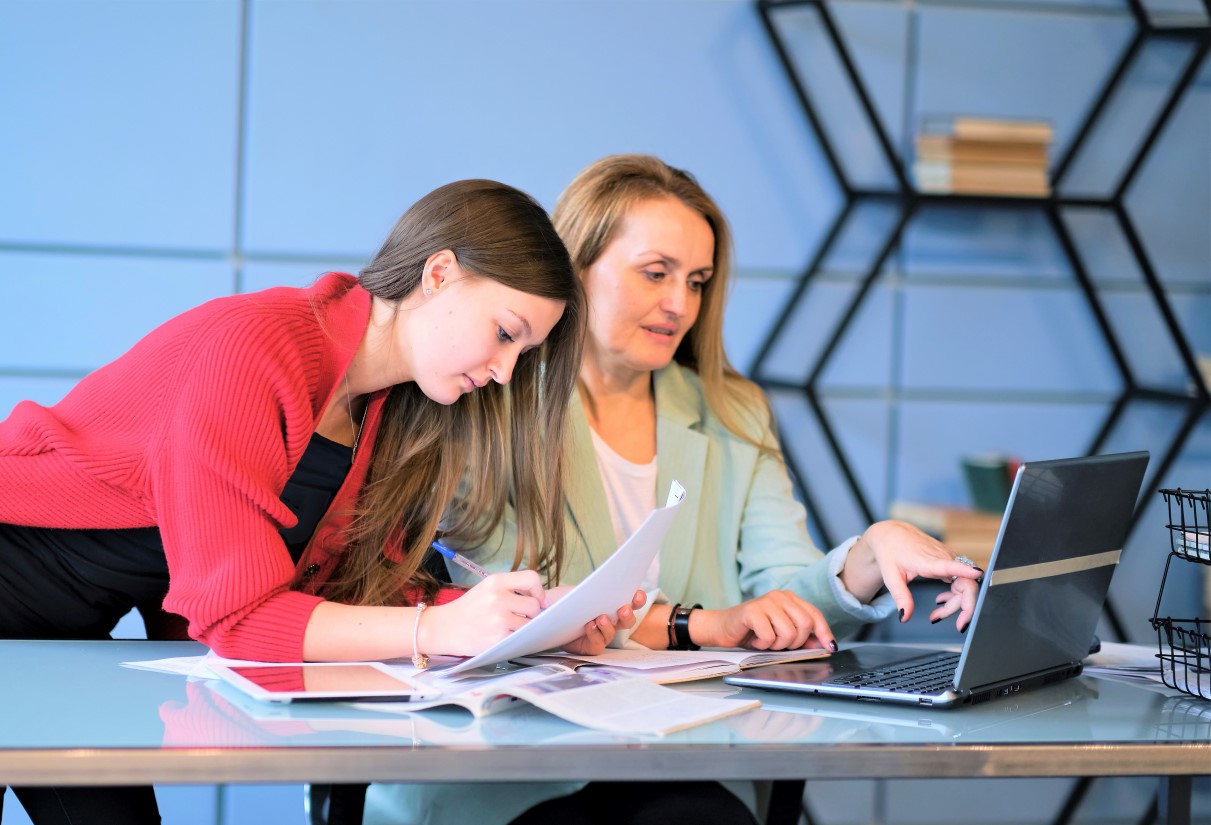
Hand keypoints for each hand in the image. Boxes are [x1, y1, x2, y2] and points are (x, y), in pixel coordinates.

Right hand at [420, 570, 545, 656]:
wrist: (444, 628)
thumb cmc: (469, 609)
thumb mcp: (487, 589)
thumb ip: (512, 589)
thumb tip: (543, 600)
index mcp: (495, 582)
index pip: (531, 579)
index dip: (539, 591)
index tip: (538, 599)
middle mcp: (498, 598)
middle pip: (534, 605)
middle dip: (532, 613)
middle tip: (521, 617)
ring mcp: (498, 620)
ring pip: (529, 624)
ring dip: (524, 628)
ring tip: (510, 628)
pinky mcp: (497, 639)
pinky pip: (520, 639)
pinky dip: (517, 640)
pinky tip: (505, 637)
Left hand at [559, 589, 646, 655]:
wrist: (541, 613)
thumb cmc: (561, 599)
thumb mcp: (574, 589)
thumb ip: (587, 588)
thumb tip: (598, 583)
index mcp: (611, 603)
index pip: (631, 601)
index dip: (637, 599)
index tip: (637, 595)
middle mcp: (610, 620)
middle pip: (627, 619)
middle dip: (628, 614)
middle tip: (623, 608)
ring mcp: (601, 634)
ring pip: (613, 633)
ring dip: (609, 626)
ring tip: (600, 618)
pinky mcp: (590, 646)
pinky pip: (598, 645)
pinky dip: (595, 635)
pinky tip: (589, 626)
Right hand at [691, 591, 835, 650]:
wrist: (721, 628)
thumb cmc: (752, 632)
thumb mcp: (780, 635)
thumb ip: (802, 637)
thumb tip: (824, 644)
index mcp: (789, 598)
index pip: (814, 614)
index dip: (824, 632)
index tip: (830, 647)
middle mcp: (779, 596)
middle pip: (804, 624)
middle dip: (796, 642)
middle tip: (780, 645)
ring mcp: (766, 602)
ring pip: (788, 633)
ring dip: (777, 645)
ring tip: (765, 641)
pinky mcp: (752, 611)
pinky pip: (769, 636)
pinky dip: (763, 644)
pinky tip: (754, 639)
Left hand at [841, 520, 982, 630]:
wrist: (892, 534)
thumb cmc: (891, 552)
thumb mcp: (891, 577)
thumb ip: (901, 597)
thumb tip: (904, 617)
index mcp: (929, 561)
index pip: (951, 565)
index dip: (966, 571)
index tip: (978, 574)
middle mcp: (944, 557)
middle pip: (966, 584)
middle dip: (965, 608)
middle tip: (955, 625)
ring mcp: (950, 558)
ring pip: (965, 585)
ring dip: (956, 604)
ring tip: (936, 614)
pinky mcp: (951, 560)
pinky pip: (962, 581)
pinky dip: (955, 595)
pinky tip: (941, 599)